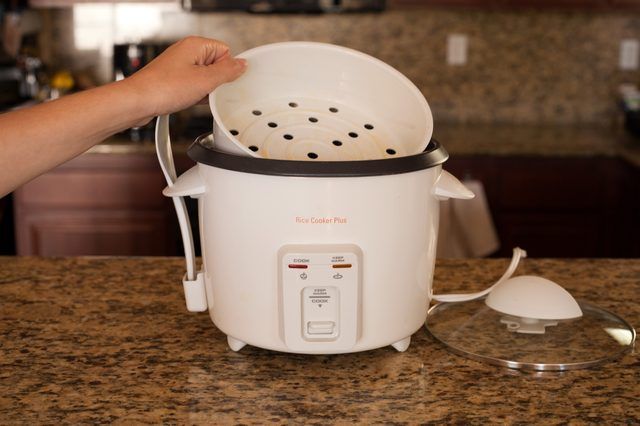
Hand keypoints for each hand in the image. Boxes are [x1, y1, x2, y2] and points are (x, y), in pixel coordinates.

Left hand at [126, 36, 246, 119]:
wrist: (137, 102)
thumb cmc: (162, 88)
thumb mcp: (204, 81)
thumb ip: (227, 72)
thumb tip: (242, 64)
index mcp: (195, 45)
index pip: (226, 52)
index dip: (227, 69)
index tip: (223, 81)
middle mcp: (187, 53)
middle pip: (217, 66)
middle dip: (217, 82)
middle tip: (208, 91)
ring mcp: (180, 66)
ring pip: (206, 78)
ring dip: (206, 90)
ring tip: (195, 96)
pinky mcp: (174, 80)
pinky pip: (195, 86)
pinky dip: (196, 95)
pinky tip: (190, 101)